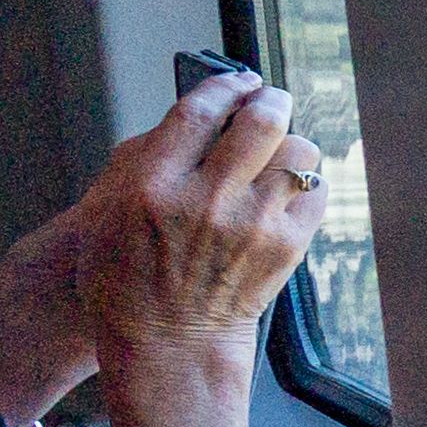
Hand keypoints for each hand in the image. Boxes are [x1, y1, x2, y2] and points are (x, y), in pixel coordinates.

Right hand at [37, 72, 330, 426]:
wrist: (168, 346)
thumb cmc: (128, 279)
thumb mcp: (109, 212)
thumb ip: (150, 159)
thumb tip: (204, 113)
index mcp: (153, 186)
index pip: (200, 111)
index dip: (225, 85)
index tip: (238, 80)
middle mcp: (207, 201)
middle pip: (260, 121)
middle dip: (271, 101)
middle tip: (271, 100)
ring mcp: (252, 225)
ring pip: (298, 152)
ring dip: (292, 144)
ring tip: (279, 151)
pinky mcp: (286, 248)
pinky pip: (316, 192)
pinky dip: (308, 182)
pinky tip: (291, 187)